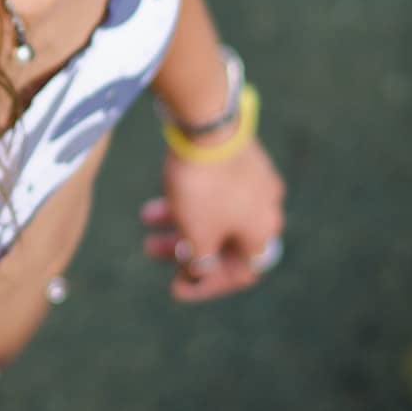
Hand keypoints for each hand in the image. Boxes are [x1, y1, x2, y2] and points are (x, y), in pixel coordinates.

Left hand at [140, 135, 286, 301]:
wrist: (205, 123)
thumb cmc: (203, 186)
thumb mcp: (197, 235)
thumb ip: (200, 261)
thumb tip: (199, 270)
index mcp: (264, 233)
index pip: (240, 273)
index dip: (206, 285)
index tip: (175, 287)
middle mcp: (266, 208)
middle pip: (223, 242)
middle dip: (185, 249)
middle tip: (152, 250)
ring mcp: (254, 180)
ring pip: (214, 213)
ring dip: (180, 221)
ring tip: (145, 217)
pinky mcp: (237, 158)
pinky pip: (214, 191)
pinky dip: (188, 199)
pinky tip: (158, 197)